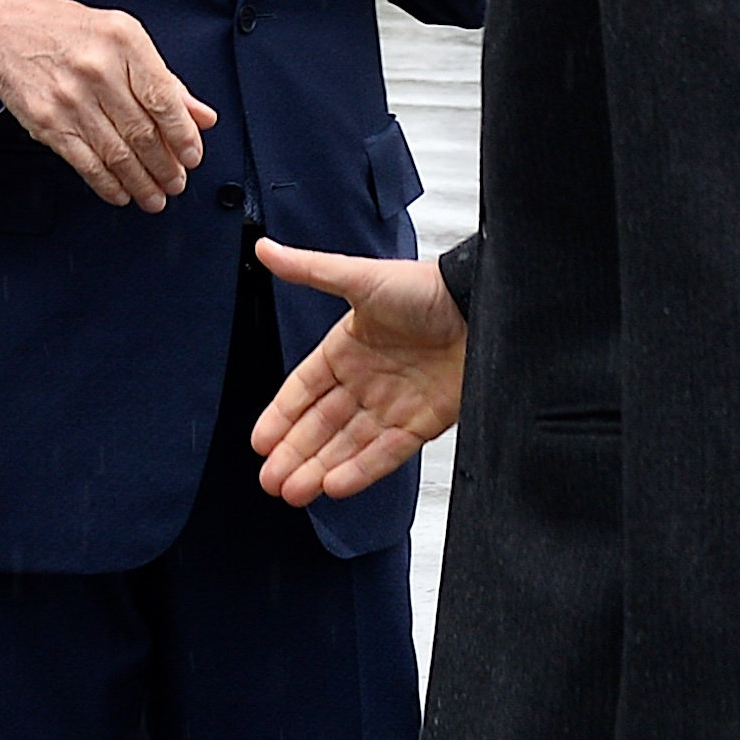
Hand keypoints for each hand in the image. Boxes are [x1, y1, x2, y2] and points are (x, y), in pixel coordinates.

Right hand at [0, 0, 211, 210]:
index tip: (192, 156)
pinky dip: (108, 184)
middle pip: (142, 132)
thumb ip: (165, 79)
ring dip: (141, 182)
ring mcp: (70, 99)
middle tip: (177, 182)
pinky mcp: (48, 123)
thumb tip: (201, 117)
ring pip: (116, 154)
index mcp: (124, 42)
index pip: (163, 99)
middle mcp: (97, 70)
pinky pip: (86, 163)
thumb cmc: (68, 31)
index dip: (182, 135)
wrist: (6, 32)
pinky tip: (122, 192)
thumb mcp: (123, 38)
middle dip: (165, 166)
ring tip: (155, 196)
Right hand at [248, 240, 463, 500]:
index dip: (280, 417)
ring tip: (293, 492)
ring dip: (320, 468)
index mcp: (347, 349)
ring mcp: (393, 404)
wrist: (480, 306)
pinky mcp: (423, 423)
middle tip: (269, 482)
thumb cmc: (424, 287)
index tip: (259, 442)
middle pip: (321, 426)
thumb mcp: (359, 277)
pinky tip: (334, 486)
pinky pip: (386, 453)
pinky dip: (360, 471)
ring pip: (348, 445)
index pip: (303, 390)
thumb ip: (310, 270)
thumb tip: (264, 247)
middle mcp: (367, 380)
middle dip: (294, 454)